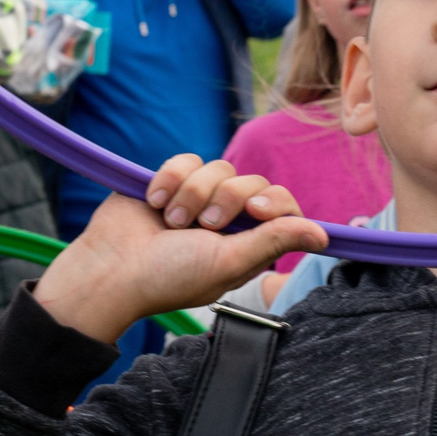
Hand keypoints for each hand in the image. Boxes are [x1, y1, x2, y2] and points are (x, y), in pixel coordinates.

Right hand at [34, 155, 326, 342]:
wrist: (111, 267)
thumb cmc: (170, 276)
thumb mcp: (228, 263)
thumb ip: (275, 242)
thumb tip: (325, 236)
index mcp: (247, 242)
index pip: (282, 206)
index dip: (273, 202)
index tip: (256, 211)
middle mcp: (227, 219)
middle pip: (251, 181)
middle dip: (224, 200)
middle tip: (199, 227)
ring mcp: (198, 198)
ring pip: (217, 167)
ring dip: (192, 193)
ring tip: (170, 221)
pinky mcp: (169, 181)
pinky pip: (185, 159)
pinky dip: (169, 179)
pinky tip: (152, 201)